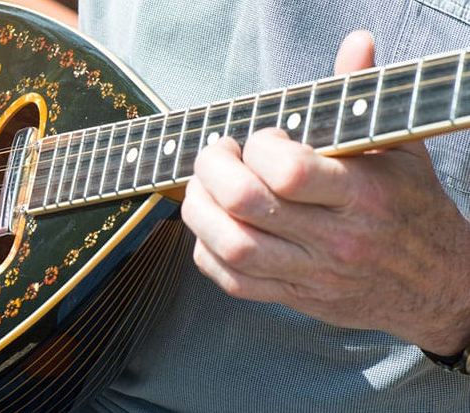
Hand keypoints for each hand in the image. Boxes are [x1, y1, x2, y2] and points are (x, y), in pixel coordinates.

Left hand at [181, 31, 469, 354]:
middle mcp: (335, 238)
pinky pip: (233, 282)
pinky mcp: (295, 298)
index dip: (258, 148)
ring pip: (232, 247)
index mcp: (362, 195)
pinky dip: (206, 252)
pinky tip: (213, 229)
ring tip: (203, 190)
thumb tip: (355, 44)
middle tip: (214, 156)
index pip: (288, 172)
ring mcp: (312, 273)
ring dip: (200, 212)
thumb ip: (363, 96)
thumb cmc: (411, 209)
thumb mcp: (398, 148)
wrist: (438, 283)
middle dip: (212, 172)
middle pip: (246, 206)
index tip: (260, 140)